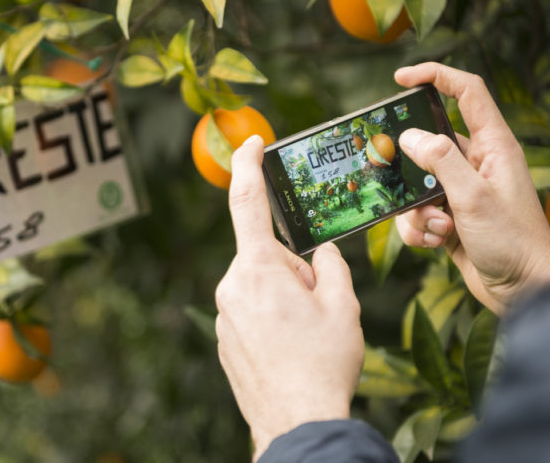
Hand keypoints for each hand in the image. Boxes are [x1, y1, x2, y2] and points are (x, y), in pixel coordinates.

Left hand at [215, 135, 363, 459]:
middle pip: (265, 256)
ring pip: (258, 286)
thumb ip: (328, 266)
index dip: (248, 166)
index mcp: (258, 269)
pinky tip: (288, 347)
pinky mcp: (223, 336)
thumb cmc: (322, 364)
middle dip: (292, 268)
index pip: (246, 202)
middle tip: (317, 304)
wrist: (296, 422)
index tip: (250, 143)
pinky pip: (249, 311)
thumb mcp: (342, 305)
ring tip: (304, 334)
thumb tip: (317, 255)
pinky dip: (270, 318)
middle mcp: (231, 286)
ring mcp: (224, 314)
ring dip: (282, 296)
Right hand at [394, 63, 549, 315]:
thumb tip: (409, 137)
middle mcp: (476, 164)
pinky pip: (416, 213)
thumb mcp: (474, 197)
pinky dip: (419, 229)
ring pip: (415, 183)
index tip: (401, 78)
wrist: (524, 291)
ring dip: (415, 208)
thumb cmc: (513, 241)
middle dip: (407, 162)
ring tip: (438, 226)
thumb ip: (440, 161)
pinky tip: (438, 242)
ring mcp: (461, 191)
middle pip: (428, 142)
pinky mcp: (449, 216)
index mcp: (493, 146)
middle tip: (388, 169)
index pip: (466, 92)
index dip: (435, 76)